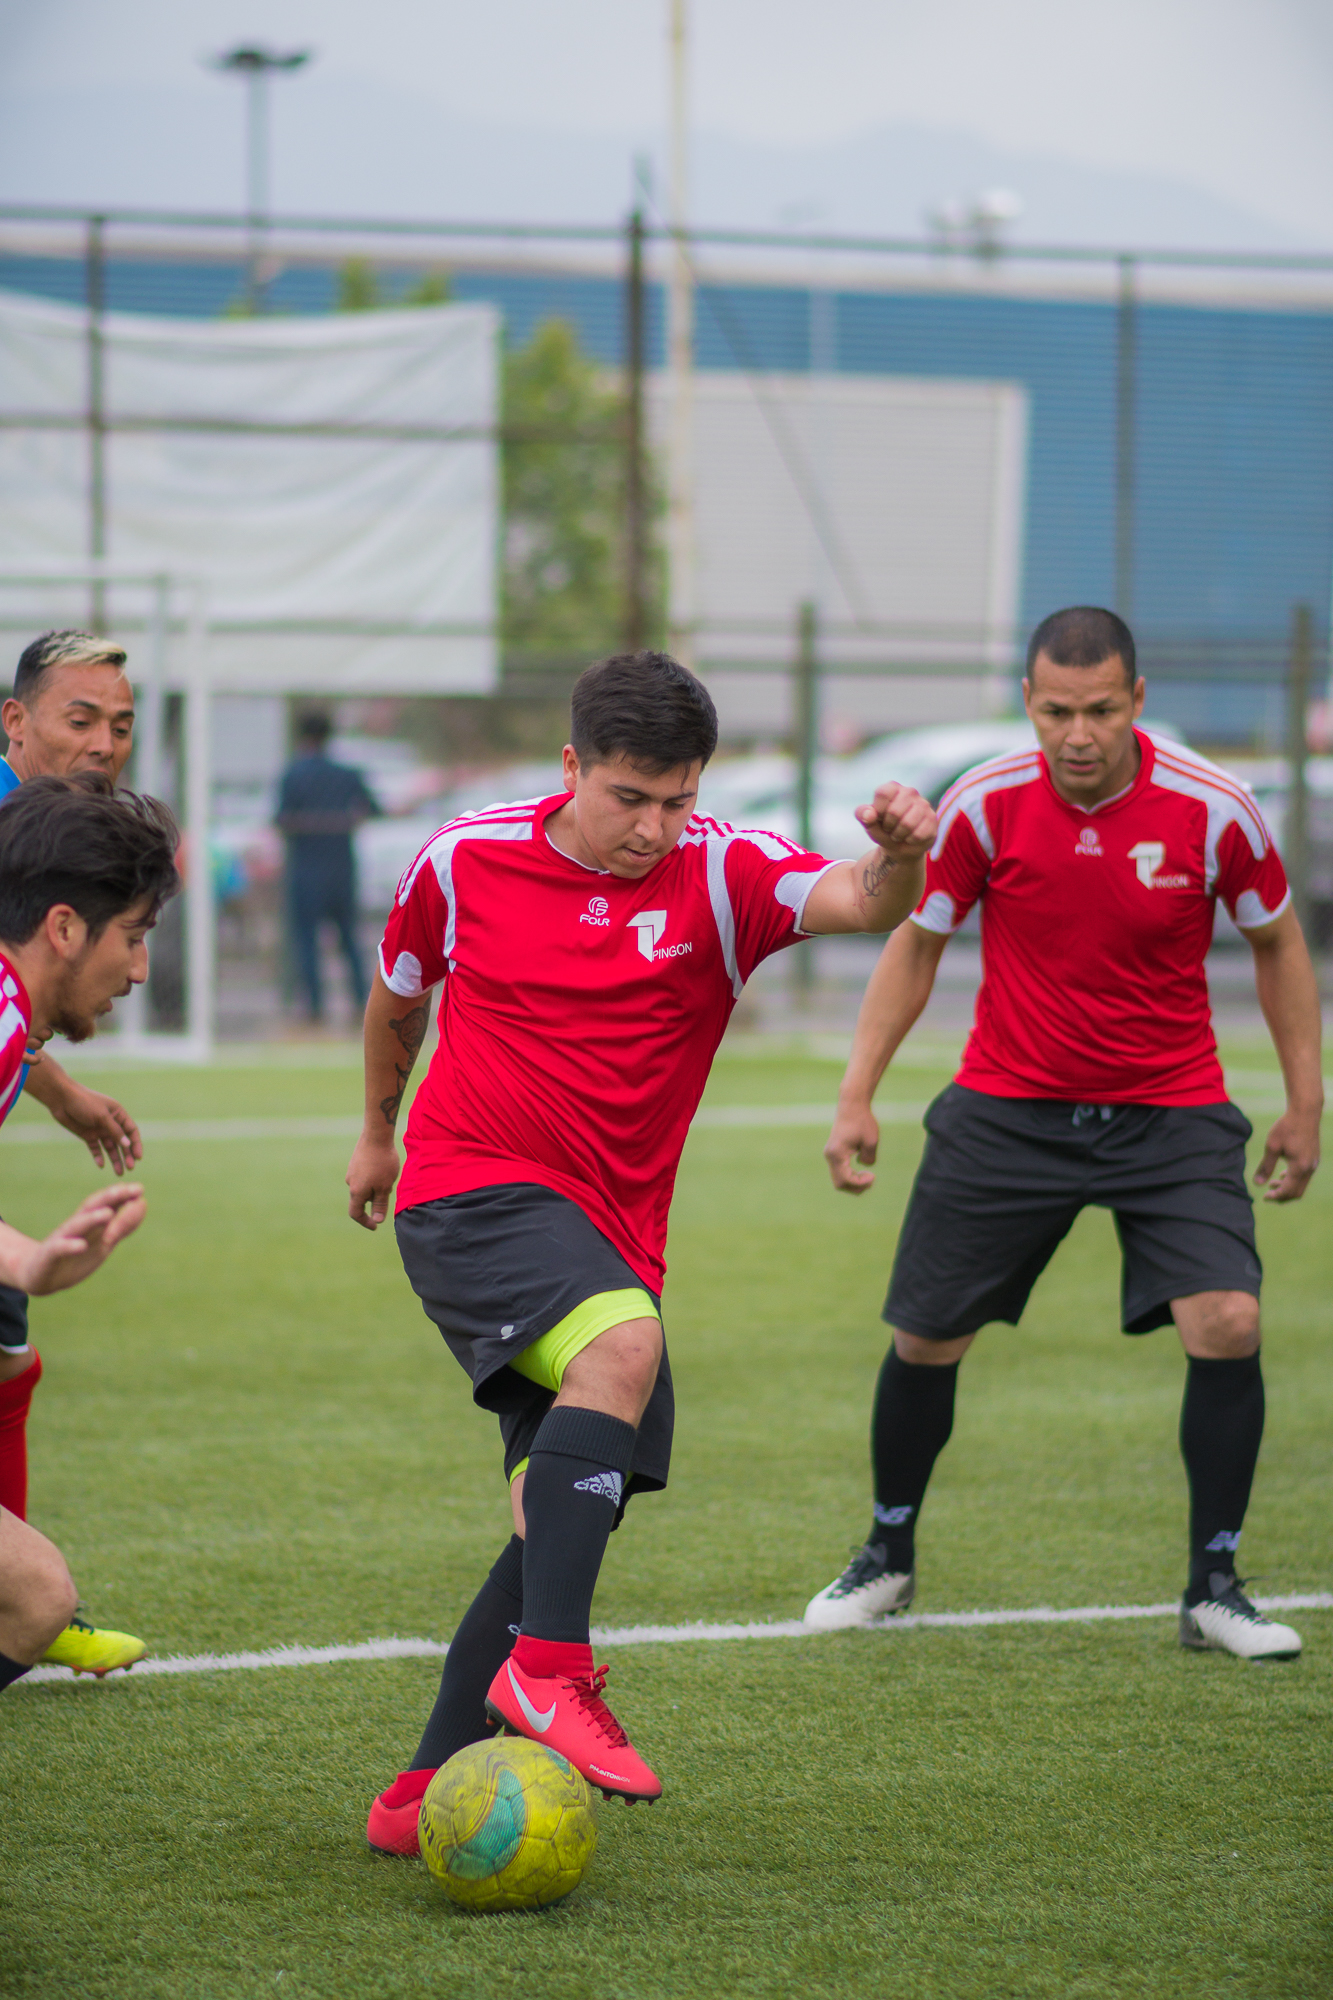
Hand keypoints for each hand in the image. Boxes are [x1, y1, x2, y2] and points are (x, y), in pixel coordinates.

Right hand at [17, 1184, 146, 1294]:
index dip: (121, 1196)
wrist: (40, 1274)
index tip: (139, 1189)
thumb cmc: (75, 1255)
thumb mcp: (103, 1242)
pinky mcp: (50, 1254)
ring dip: (92, 1218)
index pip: (106, 1204)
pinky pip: (60, 1248)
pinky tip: (82, 1246)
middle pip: (92, 1207)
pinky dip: (70, 1245)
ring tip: (107, 1213)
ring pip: (77, 1225)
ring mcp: (62, 1238)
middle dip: (109, 1198)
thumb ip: (121, 1225)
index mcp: (90, 1223)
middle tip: (125, 1190)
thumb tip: (142, 1204)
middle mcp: (76, 1226)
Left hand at [48, 1083, 142, 1175]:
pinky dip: (99, 1156)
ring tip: (119, 1173)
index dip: (136, 1144)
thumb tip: (128, 1145)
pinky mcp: (88, 1135)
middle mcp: (110, 1123)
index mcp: (118, 1114)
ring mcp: (99, 1130)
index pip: (131, 1131)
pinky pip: (96, 1148)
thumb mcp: (102, 1116)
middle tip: (130, 1168)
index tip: (138, 1157)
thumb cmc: (84, 1102)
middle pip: (122, 1142)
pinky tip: (101, 1165)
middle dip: (127, 1155)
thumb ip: (115, 1131)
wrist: (61, 1099)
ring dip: (115, 1159)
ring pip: (110, 1147)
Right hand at [346, 1133, 400, 1230]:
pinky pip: (364, 1176)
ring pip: (364, 1186)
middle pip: (361, 1199)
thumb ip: (380, 1204)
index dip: (365, 1222)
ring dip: (376, 1187)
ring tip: (389, 1176)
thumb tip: (377, 1220)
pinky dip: (374, 1177)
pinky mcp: (355, 1162)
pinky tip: (384, 1166)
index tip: (375, 1226)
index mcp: (356, 1192)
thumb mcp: (385, 1187)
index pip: (356, 1213)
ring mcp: (352, 1171)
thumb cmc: (382, 1162)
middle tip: (390, 1190)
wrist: (376, 1135)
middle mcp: (350, 1182)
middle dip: (375, 1199)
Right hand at [825, 1099, 879, 1193]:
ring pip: (838, 1179)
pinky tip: (861, 1172)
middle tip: (871, 1180)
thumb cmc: (862, 1121)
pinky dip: (849, 1176)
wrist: (852, 1105)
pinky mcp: (833, 1153)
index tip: (873, 1176)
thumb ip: (869, 1158)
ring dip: (853, 1183)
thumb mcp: (871, 1141)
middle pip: (839, 1183)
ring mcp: (830, 1155)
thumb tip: (864, 1167)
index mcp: (837, 1154)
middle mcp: (830, 1156)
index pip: (846, 1179)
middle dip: (856, 1187)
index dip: (860, 1183)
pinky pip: (839, 1172)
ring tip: (868, 1178)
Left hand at [855, 783, 936, 862]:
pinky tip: (911, 837)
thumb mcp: (868, 823)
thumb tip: (869, 814)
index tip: (879, 818)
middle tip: (890, 828)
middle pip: (894, 811)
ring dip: (899, 835)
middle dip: (888, 826)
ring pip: (908, 824)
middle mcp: (910, 792)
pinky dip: (911, 840)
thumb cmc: (882, 830)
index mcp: (892, 788)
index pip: (883, 793)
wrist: (899, 846)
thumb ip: (863, 815)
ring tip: (899, 833)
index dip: (878, 811)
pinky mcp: (933, 819)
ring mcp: (924, 804)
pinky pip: (919, 834)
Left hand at [1254, 1106, 1320, 1201]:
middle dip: (1282, 1196)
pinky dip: (1294, 1180)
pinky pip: (1305, 1176)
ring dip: (1288, 1187)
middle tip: (1268, 1194)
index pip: (1288, 1191)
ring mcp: (1314, 1163)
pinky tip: (1283, 1174)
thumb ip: (1266, 1166)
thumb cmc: (1286, 1127)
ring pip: (1302, 1185)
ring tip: (1272, 1184)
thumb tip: (1258, 1184)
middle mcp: (1309, 1168)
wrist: (1305, 1112)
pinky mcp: (1314, 1158)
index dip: (1276, 1197)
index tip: (1264, 1197)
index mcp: (1299, 1167)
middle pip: (1297, 1192)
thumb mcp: (1272, 1146)